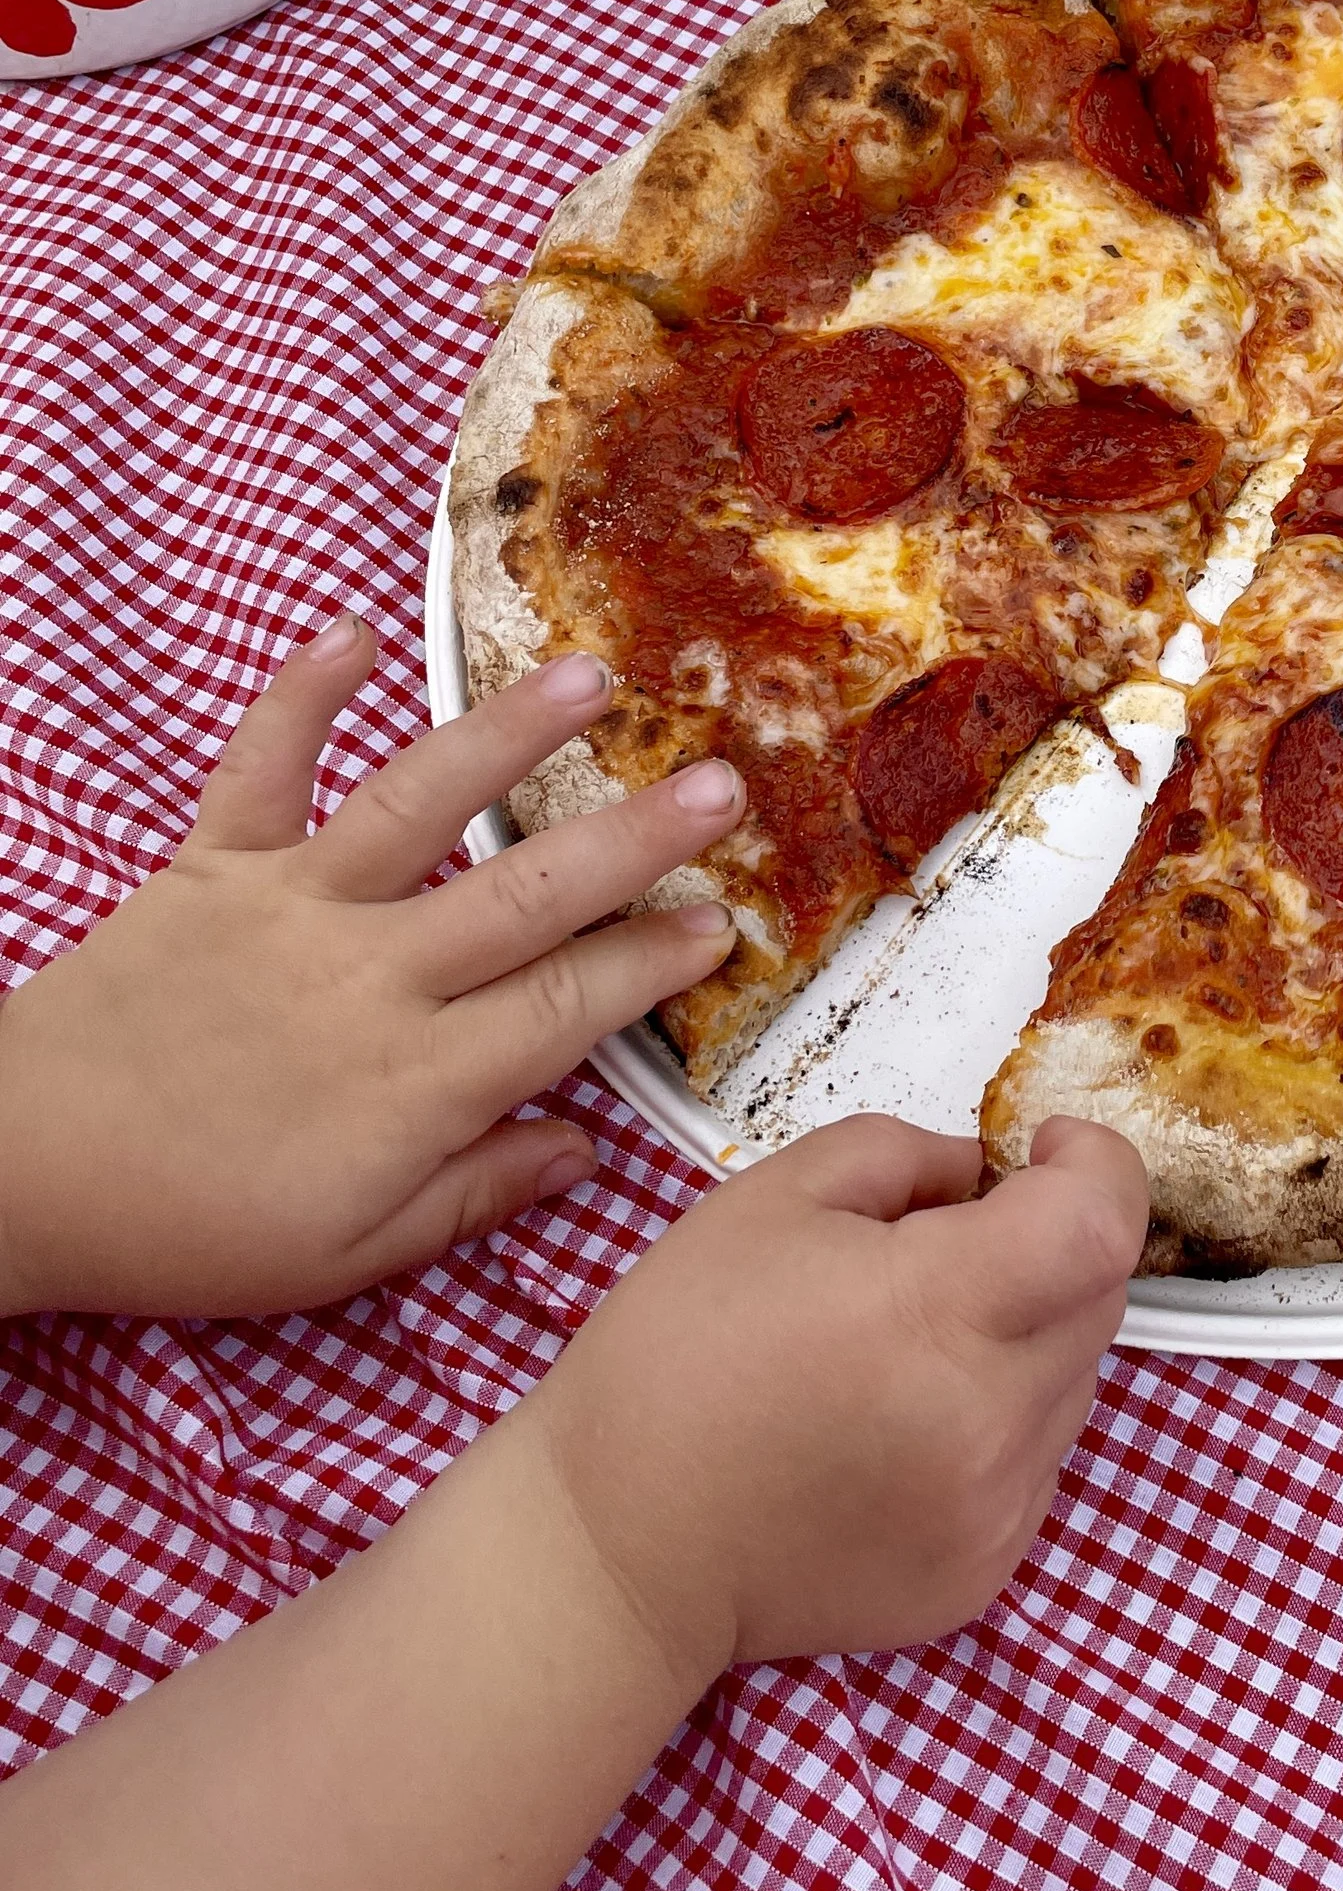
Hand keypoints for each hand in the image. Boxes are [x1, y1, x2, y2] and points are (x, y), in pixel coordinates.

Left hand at [0, 619, 746, 1320]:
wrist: (17, 1175)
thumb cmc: (186, 1227)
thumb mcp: (347, 1257)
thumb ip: (475, 1195)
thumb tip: (586, 1150)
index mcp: (414, 1080)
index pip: (570, 1008)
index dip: (655, 963)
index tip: (724, 925)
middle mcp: (370, 976)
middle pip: (529, 893)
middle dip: (637, 836)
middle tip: (721, 784)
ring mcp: (291, 907)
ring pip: (419, 805)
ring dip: (509, 734)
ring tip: (590, 677)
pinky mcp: (211, 867)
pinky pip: (261, 766)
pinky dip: (303, 693)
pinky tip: (355, 633)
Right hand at [519, 1112, 1149, 1668]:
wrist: (620, 1547)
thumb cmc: (677, 1353)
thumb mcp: (770, 1199)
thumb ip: (901, 1155)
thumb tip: (982, 1171)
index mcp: (935, 1309)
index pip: (1102, 1223)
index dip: (1097, 1164)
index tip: (1045, 1146)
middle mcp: (990, 1418)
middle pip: (1098, 1296)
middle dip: (1051, 1244)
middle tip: (953, 1243)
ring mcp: (997, 1508)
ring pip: (1074, 1380)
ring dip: (1025, 1334)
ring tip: (911, 1343)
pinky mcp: (986, 1571)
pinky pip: (1038, 1463)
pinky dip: (1001, 1420)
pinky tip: (904, 1423)